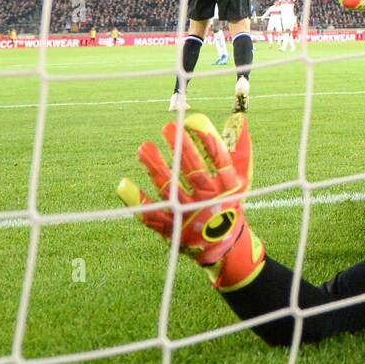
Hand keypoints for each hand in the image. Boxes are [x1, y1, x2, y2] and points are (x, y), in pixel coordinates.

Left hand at [117, 112, 264, 291]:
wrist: (224, 246)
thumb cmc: (231, 203)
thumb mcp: (242, 178)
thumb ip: (240, 148)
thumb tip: (239, 117)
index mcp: (227, 187)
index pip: (218, 159)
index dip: (206, 139)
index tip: (192, 119)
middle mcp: (208, 201)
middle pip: (193, 171)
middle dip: (180, 148)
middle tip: (167, 127)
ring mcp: (188, 215)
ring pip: (170, 189)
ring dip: (155, 167)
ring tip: (143, 147)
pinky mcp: (170, 228)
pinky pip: (151, 213)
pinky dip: (136, 200)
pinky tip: (123, 184)